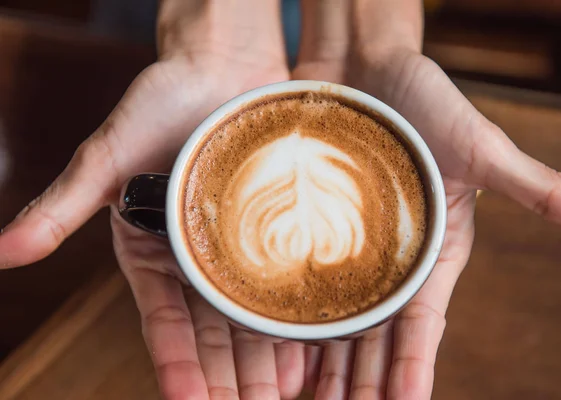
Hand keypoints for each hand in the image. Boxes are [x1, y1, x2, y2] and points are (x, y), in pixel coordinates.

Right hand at [0, 1, 305, 398]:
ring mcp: (239, 247)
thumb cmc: (158, 102)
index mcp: (154, 252)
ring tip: (285, 396)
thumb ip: (63, 206)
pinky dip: (295, 316)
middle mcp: (198, 258)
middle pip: (216, 331)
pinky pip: (287, 280)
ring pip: (254, 316)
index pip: (165, 323)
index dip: (179, 366)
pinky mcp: (276, 229)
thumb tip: (1, 251)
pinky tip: (312, 349)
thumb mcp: (107, 154)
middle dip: (232, 378)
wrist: (220, 66)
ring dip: (267, 359)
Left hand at [294, 0, 560, 398]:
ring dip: (320, 364)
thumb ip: (530, 183)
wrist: (368, 68)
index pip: (421, 324)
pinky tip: (270, 349)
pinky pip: (295, 281)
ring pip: (332, 320)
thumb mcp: (481, 143)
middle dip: (360, 382)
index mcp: (432, 254)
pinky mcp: (309, 229)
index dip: (411, 368)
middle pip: (372, 336)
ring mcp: (346, 249)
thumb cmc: (427, 102)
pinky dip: (287, 318)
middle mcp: (388, 261)